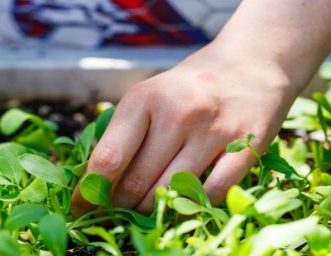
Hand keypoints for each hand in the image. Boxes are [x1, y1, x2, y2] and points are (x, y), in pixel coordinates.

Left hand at [71, 43, 303, 214]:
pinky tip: (179, 204)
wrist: (250, 64)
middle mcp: (178, 113)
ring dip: (150, 211)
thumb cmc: (187, 88)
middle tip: (114, 211)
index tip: (80, 207)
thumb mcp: (148, 95)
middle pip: (136, 182)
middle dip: (119, 206)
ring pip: (170, 193)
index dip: (89, 191)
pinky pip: (210, 194)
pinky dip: (190, 206)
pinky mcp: (245, 147)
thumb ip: (123, 134)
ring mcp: (214, 132)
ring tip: (142, 210)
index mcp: (145, 99)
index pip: (108, 158)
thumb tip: (93, 183)